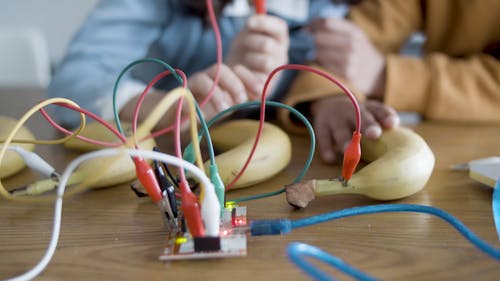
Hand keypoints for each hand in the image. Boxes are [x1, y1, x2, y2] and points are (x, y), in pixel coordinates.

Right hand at [120, 63, 254, 130]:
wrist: (171, 117)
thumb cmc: (202, 112)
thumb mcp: (223, 107)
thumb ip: (239, 100)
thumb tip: (262, 92)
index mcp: (220, 80)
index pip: (238, 70)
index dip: (250, 77)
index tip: (261, 91)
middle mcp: (206, 79)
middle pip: (222, 69)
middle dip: (235, 84)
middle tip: (240, 100)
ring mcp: (191, 86)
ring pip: (206, 78)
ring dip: (218, 92)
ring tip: (224, 108)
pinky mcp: (178, 97)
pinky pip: (185, 96)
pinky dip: (194, 104)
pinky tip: (201, 114)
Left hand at [226, 14, 288, 95]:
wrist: (234, 74)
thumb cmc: (243, 49)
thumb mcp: (247, 33)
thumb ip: (252, 25)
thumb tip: (252, 22)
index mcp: (280, 40)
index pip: (280, 28)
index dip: (264, 24)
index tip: (249, 24)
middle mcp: (282, 56)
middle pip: (268, 45)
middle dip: (251, 42)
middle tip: (242, 43)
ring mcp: (277, 72)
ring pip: (266, 62)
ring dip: (249, 59)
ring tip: (242, 58)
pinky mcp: (268, 89)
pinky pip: (260, 82)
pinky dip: (245, 74)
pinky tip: (238, 70)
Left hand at [310, 18, 385, 98]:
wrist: (377, 73)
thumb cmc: (360, 51)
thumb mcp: (353, 35)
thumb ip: (334, 28)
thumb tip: (307, 28)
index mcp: (353, 31)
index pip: (326, 23)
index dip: (313, 25)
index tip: (307, 30)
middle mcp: (352, 43)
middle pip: (319, 38)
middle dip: (310, 40)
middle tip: (309, 44)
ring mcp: (349, 59)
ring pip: (318, 53)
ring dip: (314, 53)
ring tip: (317, 54)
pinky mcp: (345, 73)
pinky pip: (323, 65)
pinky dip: (320, 63)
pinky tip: (323, 63)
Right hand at [311, 95, 398, 163]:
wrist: (330, 104)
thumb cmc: (359, 117)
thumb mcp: (372, 116)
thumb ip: (386, 127)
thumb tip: (412, 139)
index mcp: (369, 108)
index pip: (380, 110)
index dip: (386, 117)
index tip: (392, 125)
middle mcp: (352, 110)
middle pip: (360, 116)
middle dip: (368, 125)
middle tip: (375, 134)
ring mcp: (335, 118)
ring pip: (340, 129)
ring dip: (345, 139)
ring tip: (348, 150)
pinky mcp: (321, 127)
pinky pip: (323, 138)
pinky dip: (326, 149)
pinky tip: (330, 158)